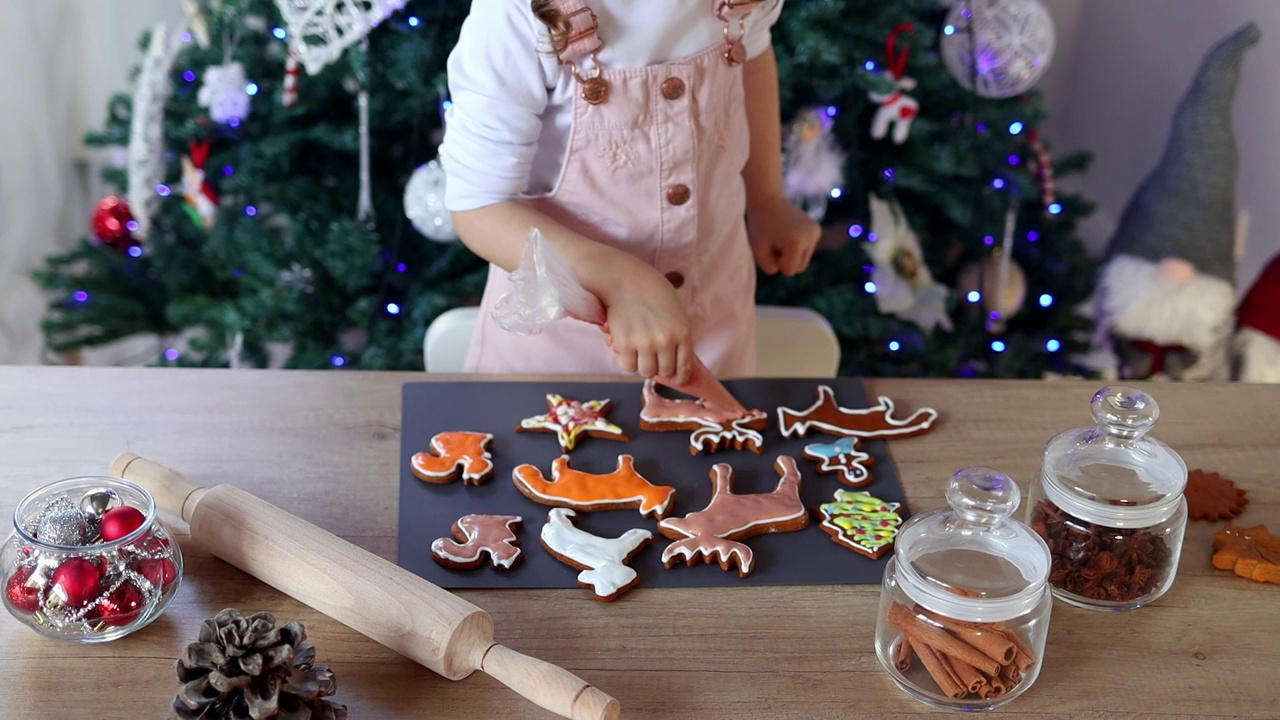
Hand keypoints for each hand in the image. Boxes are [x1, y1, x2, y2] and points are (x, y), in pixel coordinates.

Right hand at [599, 259, 693, 383]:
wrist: (622, 277)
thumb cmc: (649, 289)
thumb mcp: (675, 309)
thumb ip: (677, 333)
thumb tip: (675, 360)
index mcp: (683, 332)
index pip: (684, 368)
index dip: (679, 377)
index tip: (674, 378)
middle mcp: (666, 341)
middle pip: (664, 371)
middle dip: (658, 365)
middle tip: (651, 354)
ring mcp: (645, 343)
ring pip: (646, 371)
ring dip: (642, 363)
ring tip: (638, 349)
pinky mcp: (625, 344)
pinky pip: (628, 365)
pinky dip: (626, 359)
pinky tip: (626, 346)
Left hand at [747, 196, 821, 275]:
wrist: (767, 200)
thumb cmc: (760, 226)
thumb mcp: (758, 251)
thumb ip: (770, 268)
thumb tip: (789, 270)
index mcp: (796, 242)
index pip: (789, 271)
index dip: (777, 262)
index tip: (771, 245)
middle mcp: (811, 237)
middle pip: (799, 268)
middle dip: (786, 260)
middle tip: (775, 243)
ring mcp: (816, 232)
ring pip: (804, 261)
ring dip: (791, 254)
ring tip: (781, 238)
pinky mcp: (817, 230)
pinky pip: (806, 251)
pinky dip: (796, 247)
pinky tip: (788, 233)